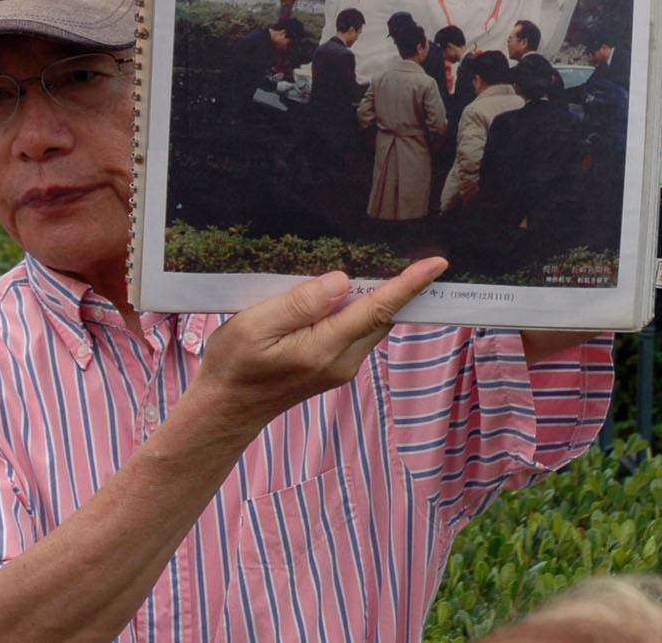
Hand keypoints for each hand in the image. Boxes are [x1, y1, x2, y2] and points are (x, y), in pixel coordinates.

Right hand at [195, 257, 448, 433]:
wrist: (225, 409)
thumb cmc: (234, 365)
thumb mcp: (255, 326)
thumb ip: (300, 303)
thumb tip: (341, 282)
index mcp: (323, 348)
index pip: (376, 310)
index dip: (408, 285)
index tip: (436, 264)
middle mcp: (340, 362)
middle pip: (382, 317)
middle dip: (402, 287)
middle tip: (415, 252)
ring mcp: (339, 368)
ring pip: (371, 325)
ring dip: (379, 298)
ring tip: (381, 265)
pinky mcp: (332, 369)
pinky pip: (357, 333)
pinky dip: (361, 311)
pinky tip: (347, 294)